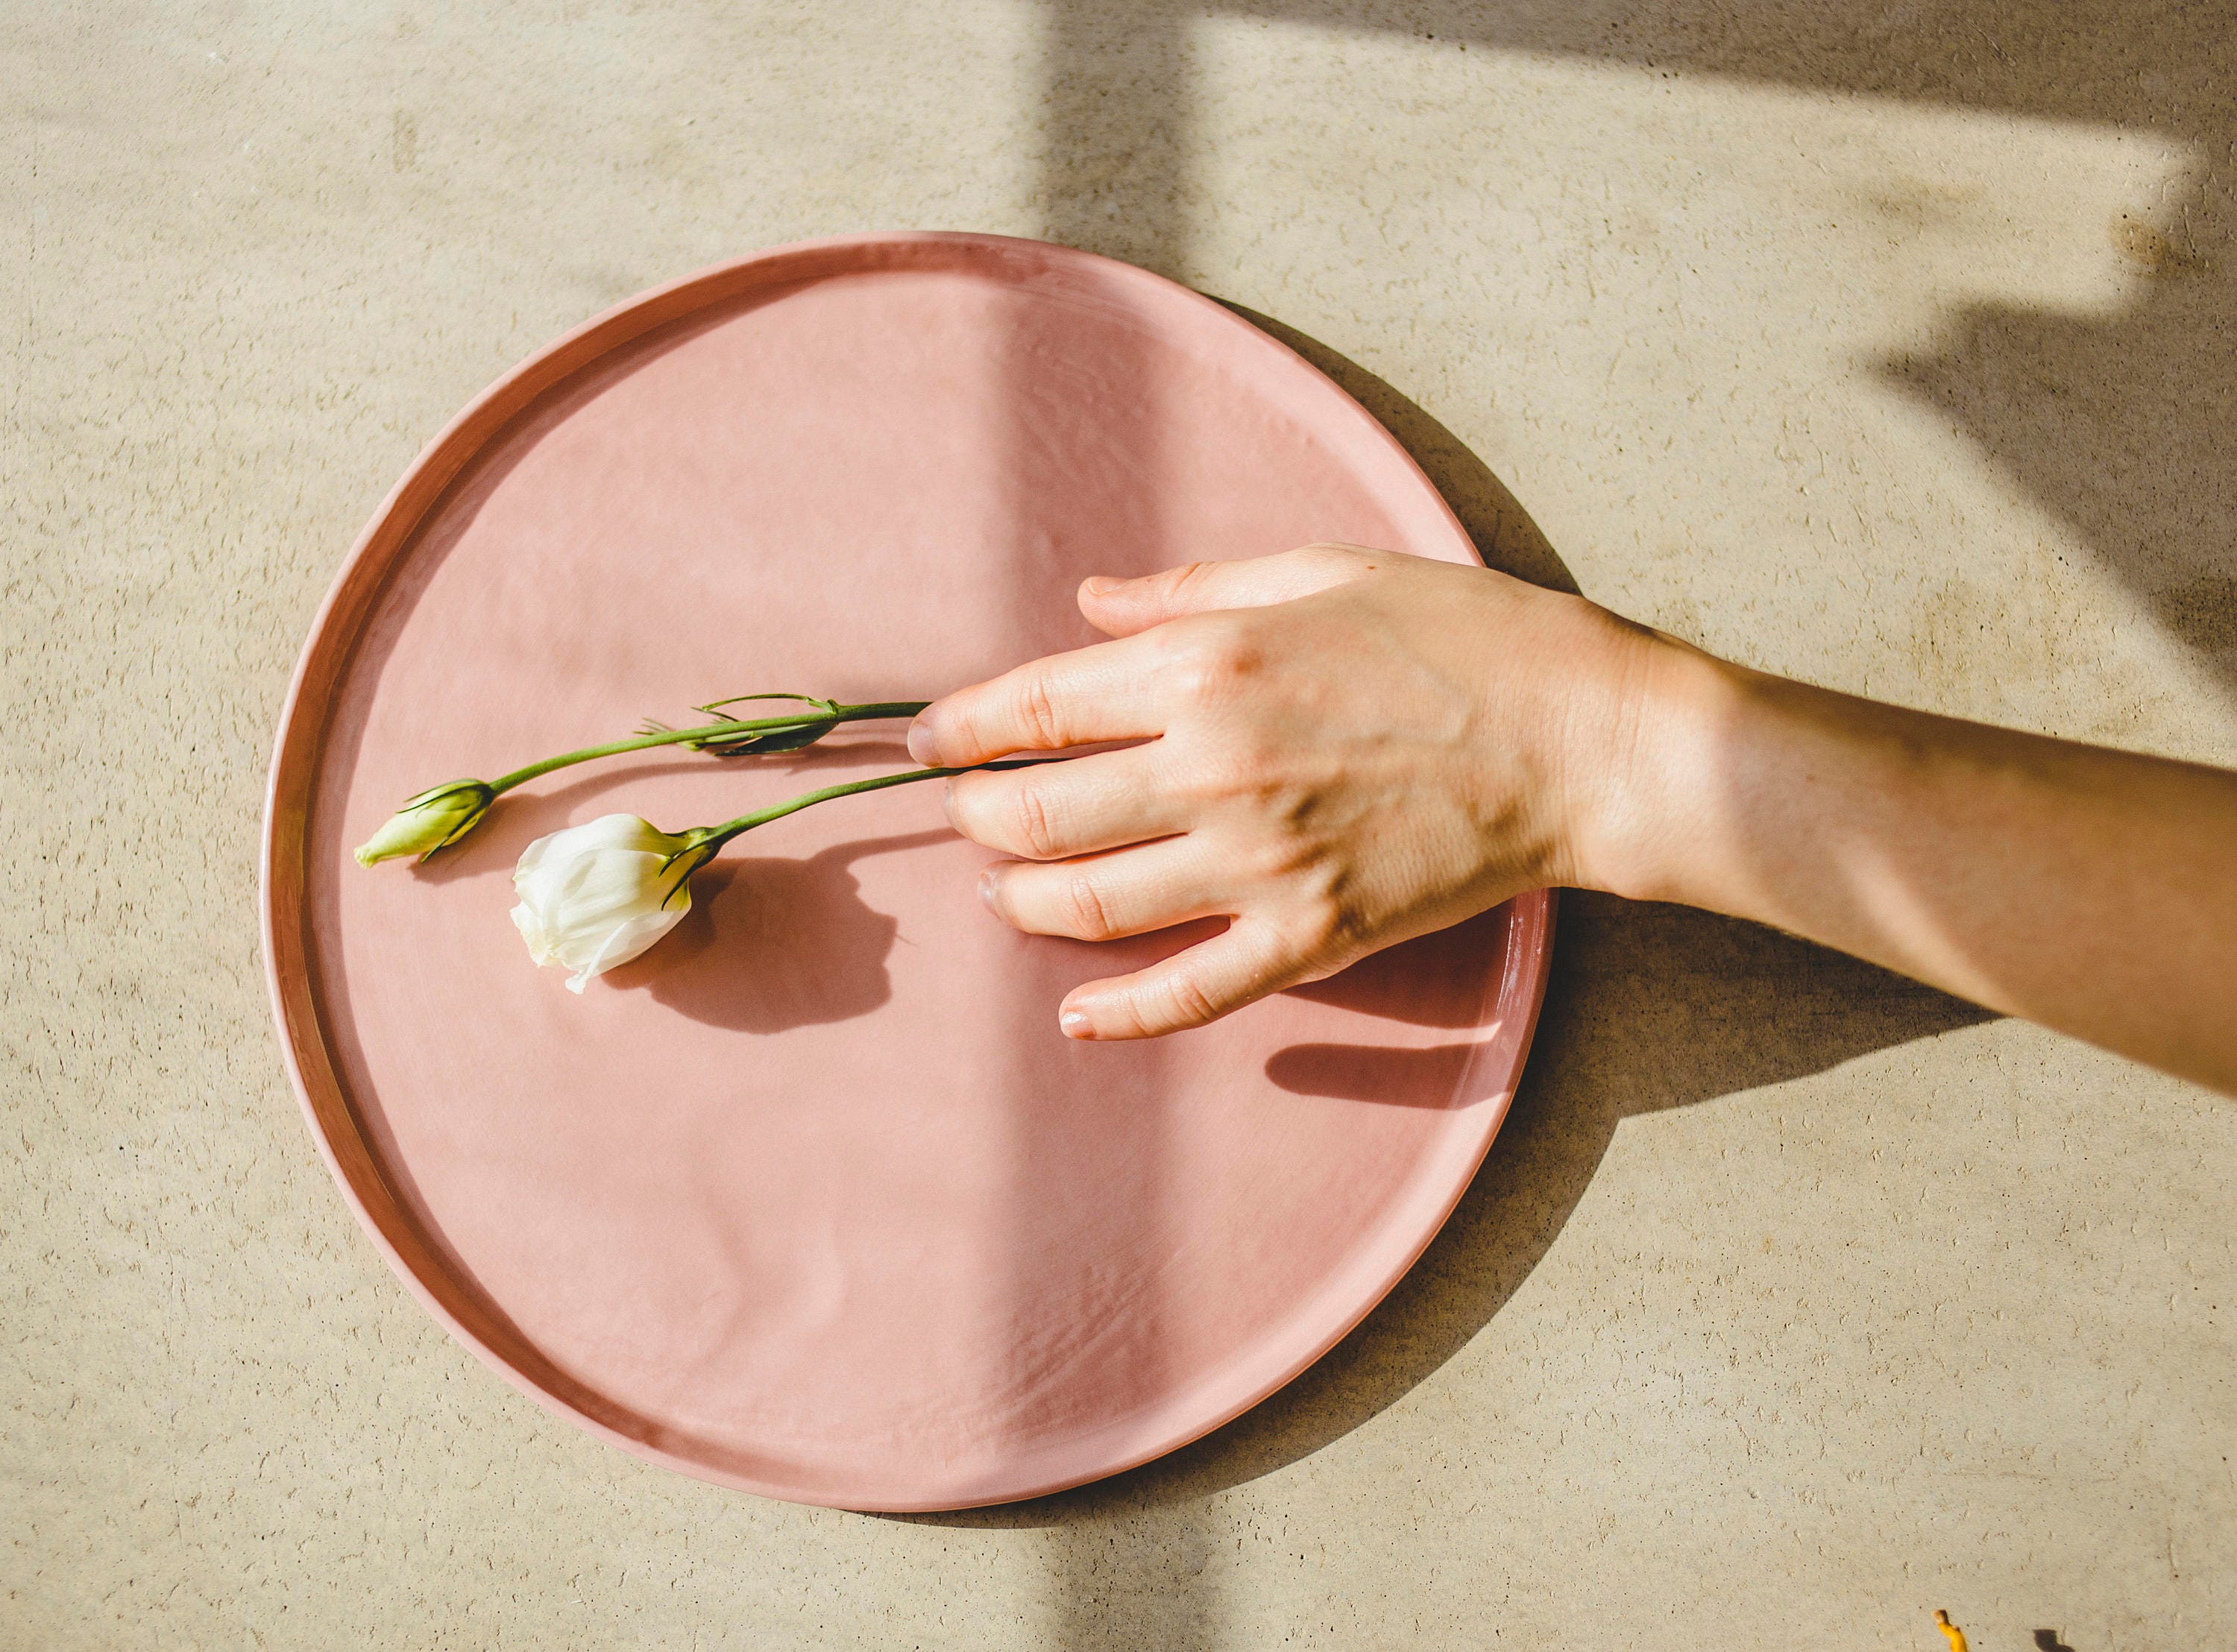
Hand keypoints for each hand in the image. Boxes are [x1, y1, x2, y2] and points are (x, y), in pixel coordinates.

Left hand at [907, 544, 1659, 1038]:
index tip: (929, 743)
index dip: (960, 730)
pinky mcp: (1310, 937)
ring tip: (1004, 893)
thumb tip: (1088, 601)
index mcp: (1204, 662)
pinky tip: (1073, 1017)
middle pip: (1035, 814)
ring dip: (1022, 904)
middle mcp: (1211, 765)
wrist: (1583, 740)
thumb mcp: (1321, 570)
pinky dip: (1119, 1015)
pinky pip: (1188, 993)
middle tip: (966, 816)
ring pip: (1088, 906)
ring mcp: (1257, 862)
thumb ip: (1189, 590)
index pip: (1032, 707)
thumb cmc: (1462, 636)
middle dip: (976, 819)